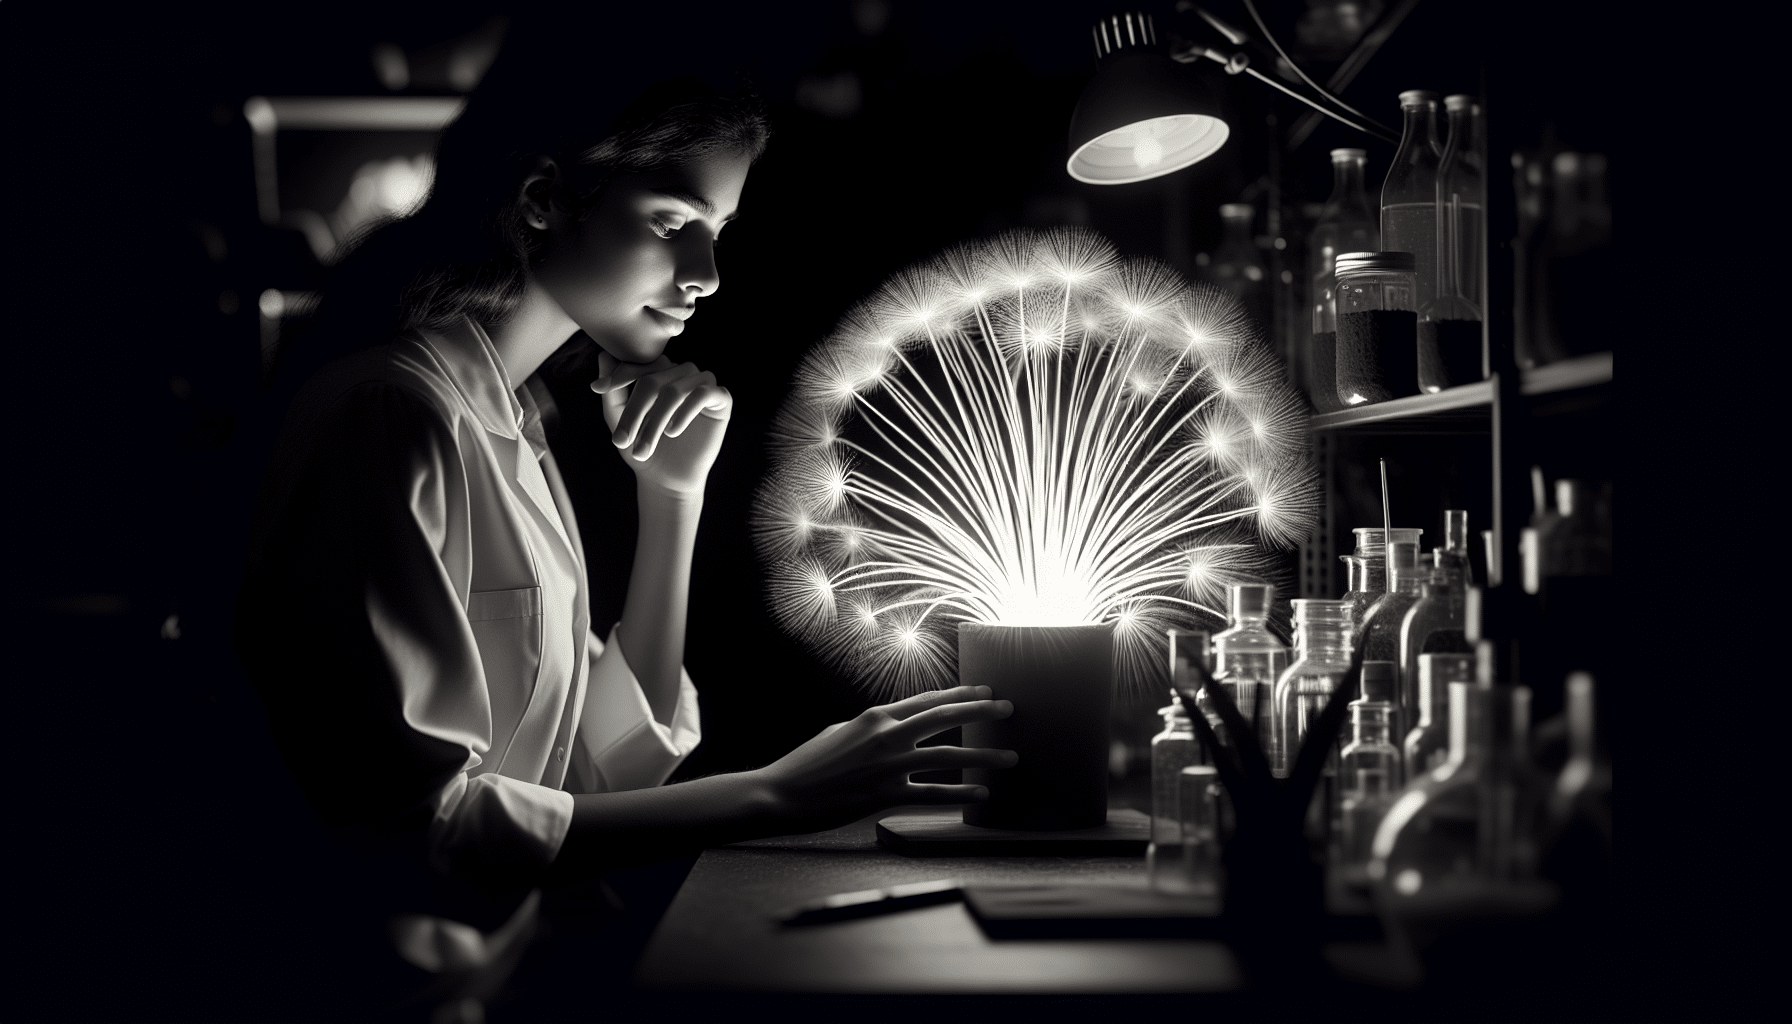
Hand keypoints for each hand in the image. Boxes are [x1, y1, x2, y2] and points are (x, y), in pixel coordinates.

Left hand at [591, 350, 731, 495]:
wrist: (668, 479)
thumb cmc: (642, 446)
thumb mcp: (619, 419)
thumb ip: (613, 390)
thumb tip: (603, 356)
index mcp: (659, 371)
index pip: (639, 365)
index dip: (619, 376)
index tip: (598, 389)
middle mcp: (681, 372)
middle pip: (653, 381)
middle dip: (634, 412)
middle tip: (620, 442)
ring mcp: (702, 382)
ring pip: (675, 391)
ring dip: (655, 422)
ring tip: (643, 449)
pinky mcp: (721, 397)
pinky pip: (703, 394)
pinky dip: (685, 412)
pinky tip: (673, 432)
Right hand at [756, 685, 1017, 834]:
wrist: (781, 793)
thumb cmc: (807, 765)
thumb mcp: (839, 734)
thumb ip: (870, 729)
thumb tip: (889, 727)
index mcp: (875, 716)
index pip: (926, 700)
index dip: (959, 693)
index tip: (984, 690)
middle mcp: (886, 734)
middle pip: (944, 717)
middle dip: (981, 711)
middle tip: (1009, 709)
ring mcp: (887, 764)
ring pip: (948, 754)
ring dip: (983, 755)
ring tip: (1010, 758)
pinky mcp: (885, 795)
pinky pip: (933, 793)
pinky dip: (961, 793)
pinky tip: (981, 794)